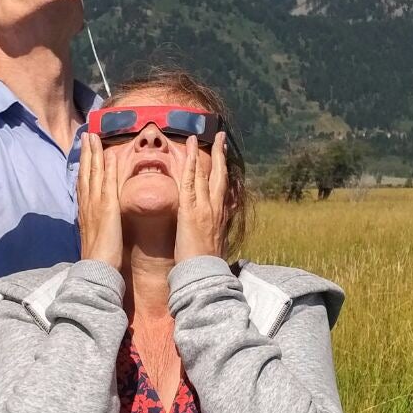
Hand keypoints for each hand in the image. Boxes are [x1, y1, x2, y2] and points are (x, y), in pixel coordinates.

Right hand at [77, 133, 122, 266]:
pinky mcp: (107, 209)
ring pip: (93, 174)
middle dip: (86, 153)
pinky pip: (107, 184)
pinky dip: (107, 168)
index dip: (84, 164)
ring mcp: (96, 205)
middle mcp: (87, 204)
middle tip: (87, 135)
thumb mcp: (94, 234)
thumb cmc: (99, 256)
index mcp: (85, 210)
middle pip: (85, 173)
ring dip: (93, 154)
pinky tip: (109, 155)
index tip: (85, 149)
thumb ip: (94, 222)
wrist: (96, 268)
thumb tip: (96, 216)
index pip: (83, 182)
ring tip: (93, 137)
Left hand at [174, 134, 227, 263]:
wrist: (205, 275)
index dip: (223, 172)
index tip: (224, 159)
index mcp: (221, 217)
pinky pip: (190, 182)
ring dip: (201, 153)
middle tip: (221, 137)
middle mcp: (216, 209)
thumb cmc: (207, 265)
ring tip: (198, 137)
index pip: (223, 189)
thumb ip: (216, 234)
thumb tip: (216, 233)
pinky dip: (190, 164)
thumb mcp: (217, 247)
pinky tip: (188, 151)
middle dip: (220, 155)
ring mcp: (205, 208)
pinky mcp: (191, 210)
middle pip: (220, 175)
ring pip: (204, 174)